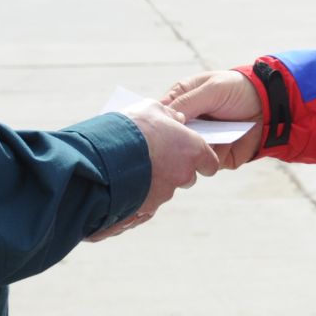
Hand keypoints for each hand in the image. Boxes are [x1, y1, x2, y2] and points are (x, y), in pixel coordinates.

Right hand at [88, 99, 218, 241]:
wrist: (105, 155)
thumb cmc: (132, 127)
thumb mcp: (152, 109)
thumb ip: (170, 115)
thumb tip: (178, 119)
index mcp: (192, 150)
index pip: (210, 163)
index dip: (201, 159)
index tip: (191, 154)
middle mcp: (183, 174)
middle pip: (188, 177)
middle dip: (177, 170)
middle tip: (158, 157)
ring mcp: (166, 192)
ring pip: (167, 189)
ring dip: (157, 180)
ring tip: (137, 167)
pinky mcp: (147, 206)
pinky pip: (148, 200)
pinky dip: (141, 192)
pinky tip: (127, 180)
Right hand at [163, 70, 264, 168]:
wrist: (269, 105)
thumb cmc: (238, 89)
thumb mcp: (212, 88)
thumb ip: (189, 101)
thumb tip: (167, 119)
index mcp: (183, 103)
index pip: (162, 116)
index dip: (157, 123)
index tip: (154, 128)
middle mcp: (189, 126)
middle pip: (171, 140)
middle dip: (173, 142)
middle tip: (177, 138)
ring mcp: (202, 143)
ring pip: (186, 156)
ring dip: (191, 153)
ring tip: (202, 141)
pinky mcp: (216, 157)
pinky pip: (207, 164)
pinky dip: (210, 159)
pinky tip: (217, 147)